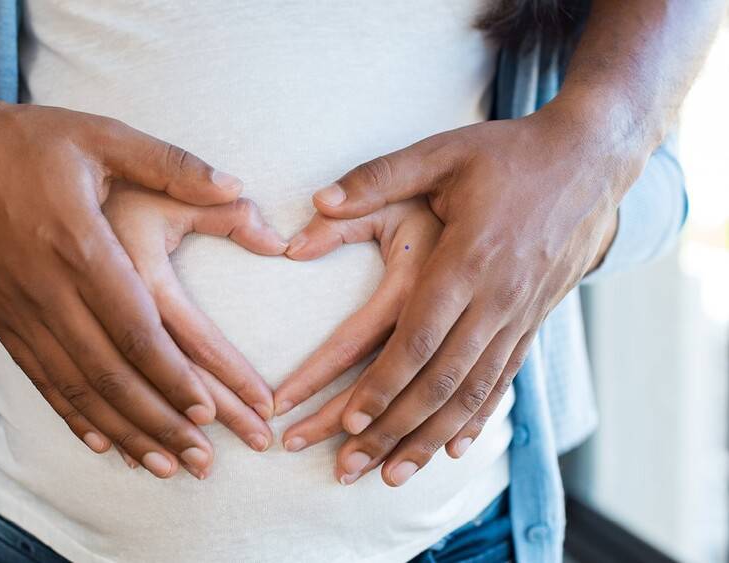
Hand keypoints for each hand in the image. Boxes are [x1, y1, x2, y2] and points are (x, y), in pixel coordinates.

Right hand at [0, 96, 274, 478]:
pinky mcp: (0, 318)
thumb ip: (172, 164)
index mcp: (81, 246)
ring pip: (78, 388)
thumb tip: (237, 186)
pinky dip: (74, 416)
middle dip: (161, 421)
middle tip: (203, 460)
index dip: (173, 375)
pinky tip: (103, 444)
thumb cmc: (25, 141)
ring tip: (167, 466)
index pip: (136, 328)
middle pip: (111, 373)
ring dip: (125, 432)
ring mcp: (19, 310)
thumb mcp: (102, 136)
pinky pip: (41, 380)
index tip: (210, 410)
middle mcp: (48, 289)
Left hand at [303, 109, 620, 485]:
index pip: (418, 339)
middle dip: (393, 429)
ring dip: (430, 438)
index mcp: (467, 260)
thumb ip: (378, 178)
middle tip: (350, 466)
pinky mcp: (534, 321)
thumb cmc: (509, 155)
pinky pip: (503, 381)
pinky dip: (476, 419)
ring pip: (472, 393)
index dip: (382, 384)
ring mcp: (520, 315)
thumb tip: (316, 199)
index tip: (348, 421)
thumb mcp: (442, 153)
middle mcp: (496, 299)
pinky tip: (454, 448)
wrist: (590, 161)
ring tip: (392, 475)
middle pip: (441, 381)